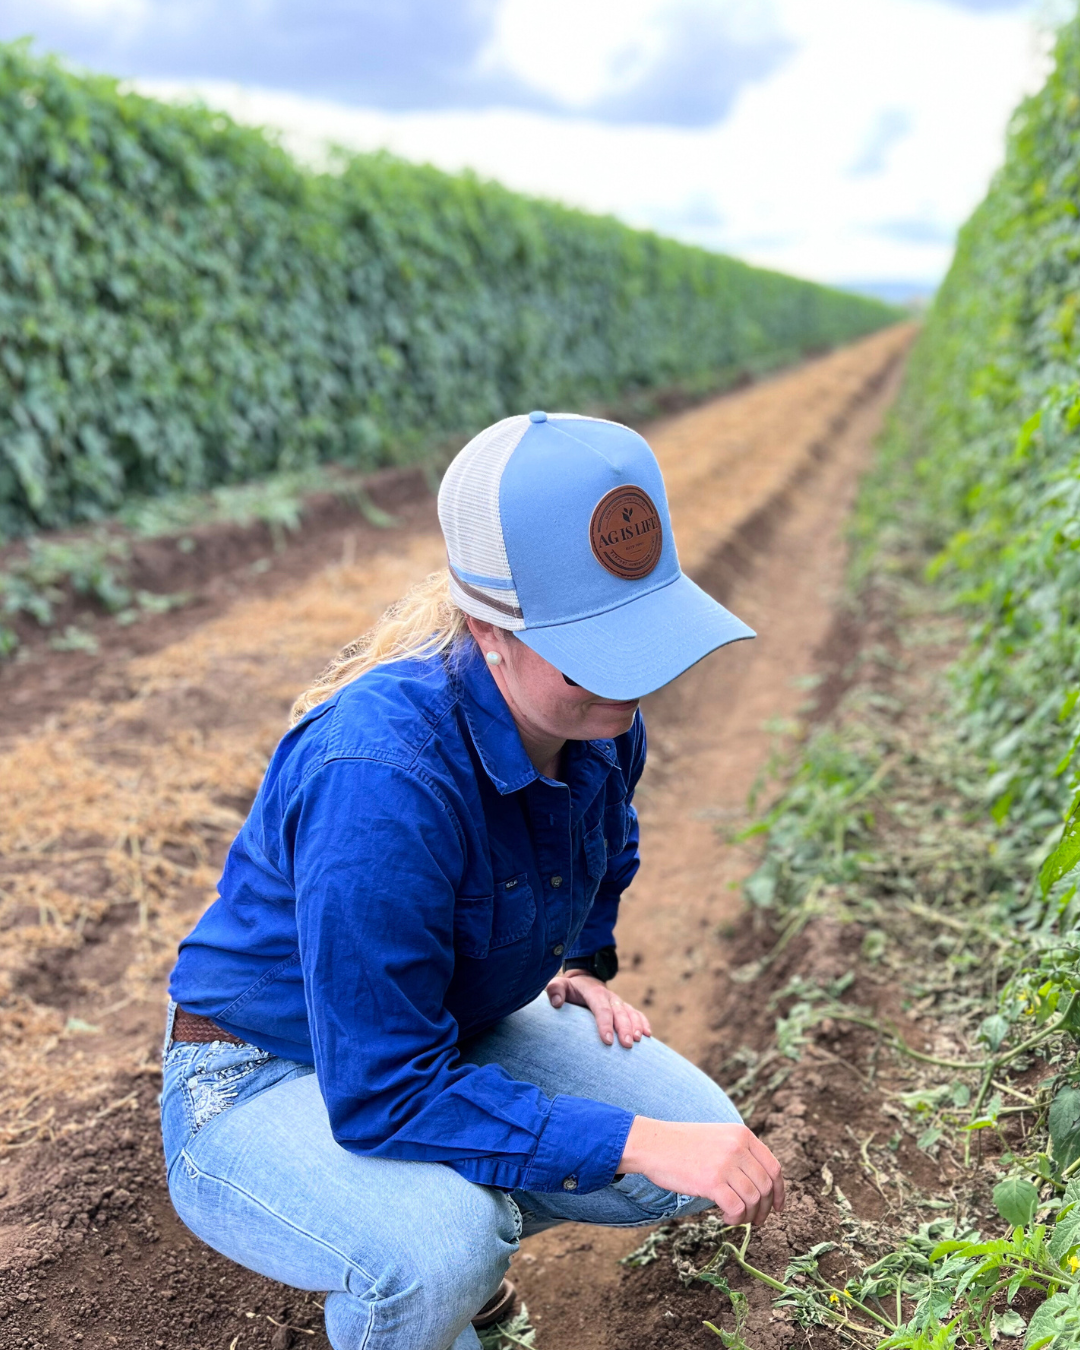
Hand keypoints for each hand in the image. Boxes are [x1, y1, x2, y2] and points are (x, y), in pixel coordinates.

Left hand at [545, 970, 651, 1047]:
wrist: (584, 981)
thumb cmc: (569, 989)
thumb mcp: (559, 986)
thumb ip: (555, 990)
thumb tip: (556, 1002)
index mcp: (593, 992)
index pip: (601, 1008)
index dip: (604, 1023)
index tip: (607, 1040)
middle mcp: (609, 996)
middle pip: (619, 1012)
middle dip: (624, 1028)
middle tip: (627, 1045)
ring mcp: (618, 1002)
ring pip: (631, 1013)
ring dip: (636, 1026)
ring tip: (639, 1041)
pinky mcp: (624, 1007)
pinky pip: (637, 1014)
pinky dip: (643, 1022)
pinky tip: (648, 1035)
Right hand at [619, 1118, 784, 1226]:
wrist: (652, 1143)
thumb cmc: (682, 1145)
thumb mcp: (717, 1138)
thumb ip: (739, 1153)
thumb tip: (760, 1186)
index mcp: (742, 1134)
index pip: (774, 1167)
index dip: (780, 1192)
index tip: (777, 1207)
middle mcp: (738, 1147)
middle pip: (766, 1186)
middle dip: (764, 1209)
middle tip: (755, 1221)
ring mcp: (726, 1163)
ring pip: (754, 1200)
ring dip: (748, 1216)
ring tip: (735, 1218)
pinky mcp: (712, 1181)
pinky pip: (737, 1208)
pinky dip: (735, 1219)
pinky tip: (724, 1218)